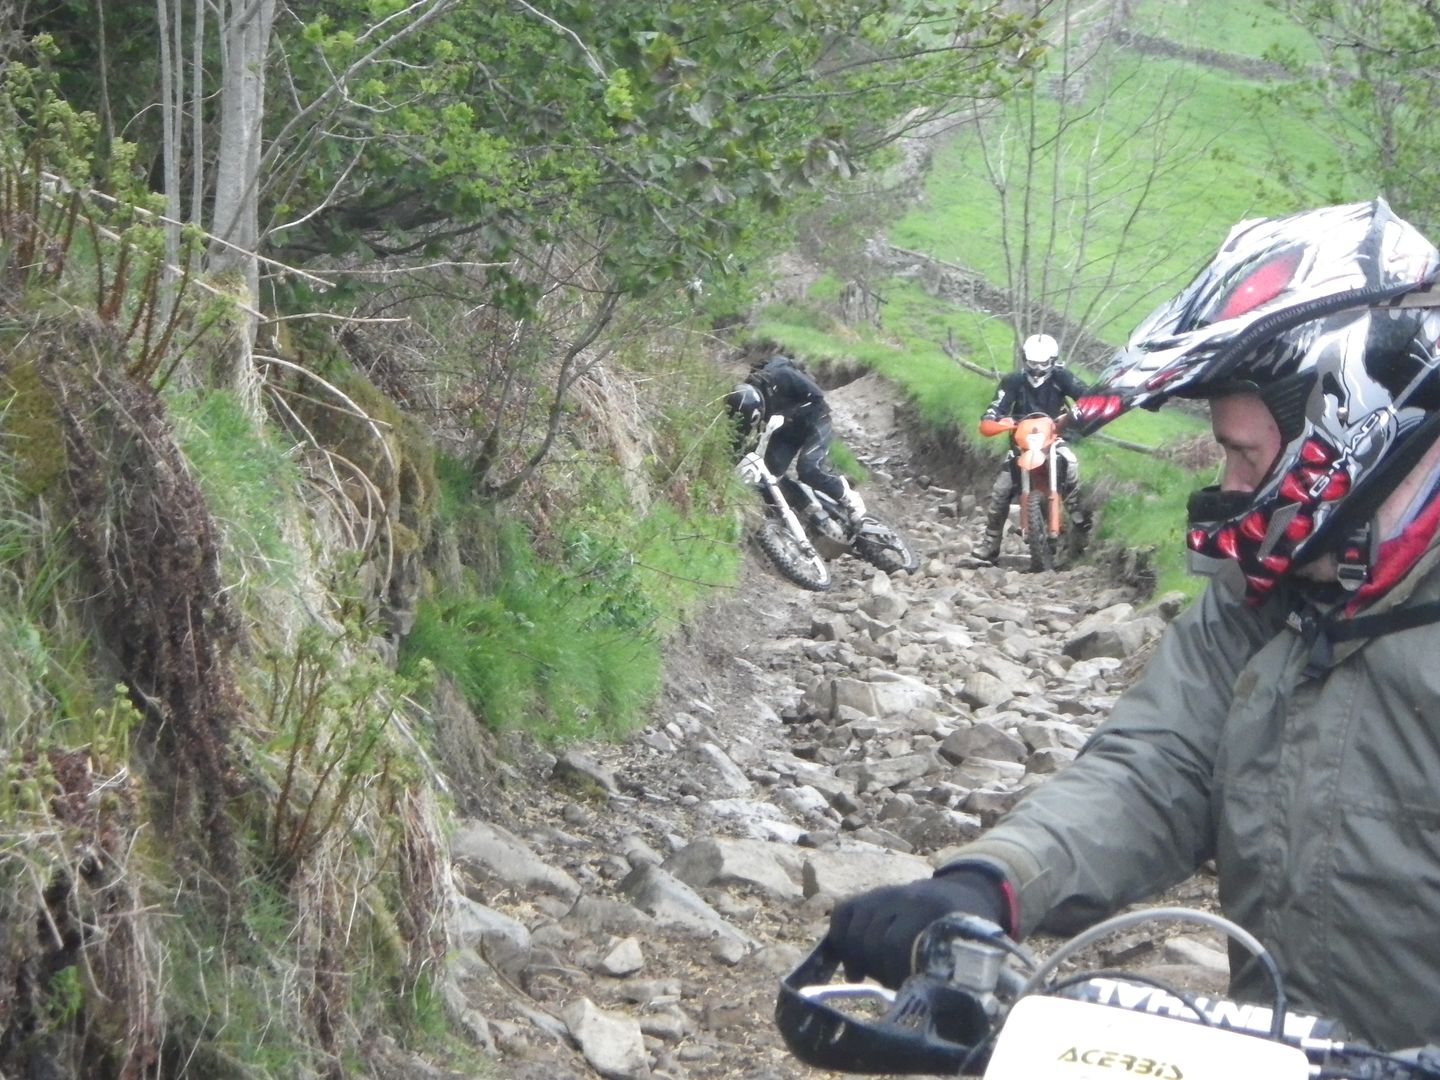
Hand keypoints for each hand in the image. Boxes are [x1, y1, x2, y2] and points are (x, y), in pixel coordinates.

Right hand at [825, 868, 1005, 988]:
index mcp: (934, 911)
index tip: (897, 989)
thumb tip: (917, 1004)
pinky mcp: (872, 894)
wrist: (964, 894)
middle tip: (882, 982)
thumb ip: (940, 970)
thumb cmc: (963, 932)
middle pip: (870, 936)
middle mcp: (906, 897)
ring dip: (854, 956)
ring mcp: (886, 893)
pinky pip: (843, 912)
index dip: (890, 971)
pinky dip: (839, 937)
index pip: (894, 942)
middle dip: (872, 966)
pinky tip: (849, 958)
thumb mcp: (962, 950)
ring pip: (853, 927)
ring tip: (863, 974)